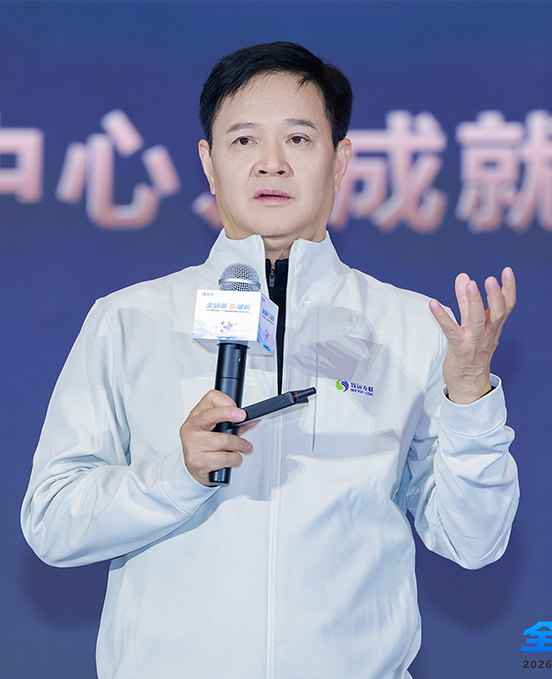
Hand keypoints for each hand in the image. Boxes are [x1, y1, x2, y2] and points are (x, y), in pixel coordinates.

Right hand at [179, 390, 250, 485]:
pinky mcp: (197, 462)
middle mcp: (192, 428)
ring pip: (224, 440)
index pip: (210, 399)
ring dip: (240, 444)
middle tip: (242, 417)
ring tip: (244, 447)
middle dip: (228, 413)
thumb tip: (252, 420)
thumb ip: (235, 424)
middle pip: (210, 415)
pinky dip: (235, 459)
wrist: (191, 470)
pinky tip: (234, 458)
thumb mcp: (215, 430)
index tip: (238, 409)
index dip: (225, 401)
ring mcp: (193, 445)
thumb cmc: (203, 447)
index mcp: (196, 416)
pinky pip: (224, 458)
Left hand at [429, 267, 515, 403]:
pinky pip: (451, 331)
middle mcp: (487, 333)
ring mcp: (473, 341)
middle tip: (490, 279)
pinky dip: (442, 317)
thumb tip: (463, 277)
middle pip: (497, 312)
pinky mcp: (459, 348)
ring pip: (477, 320)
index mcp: (493, 326)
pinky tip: (433, 304)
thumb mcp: (473, 324)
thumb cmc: (471, 353)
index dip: (509, 288)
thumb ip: (467, 300)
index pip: (507, 306)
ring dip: (474, 302)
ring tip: (470, 285)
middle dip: (496, 295)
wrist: (469, 384)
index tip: (507, 271)